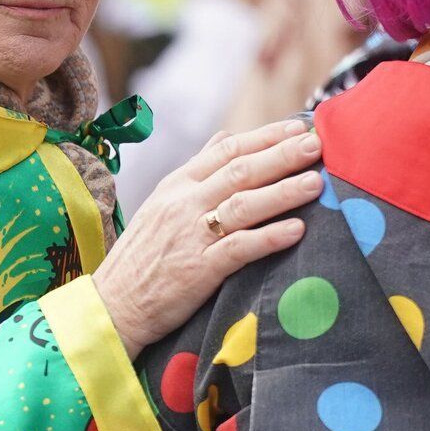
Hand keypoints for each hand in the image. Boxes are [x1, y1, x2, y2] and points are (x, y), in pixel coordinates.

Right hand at [93, 120, 322, 357]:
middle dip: (282, 155)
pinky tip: (296, 231)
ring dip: (283, 192)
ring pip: (244, 205)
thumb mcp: (161, 203)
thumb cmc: (142, 255)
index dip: (264, 137)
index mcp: (177, 184)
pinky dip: (269, 238)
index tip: (297, 127)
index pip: (226, 150)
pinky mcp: (198, 271)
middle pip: (240, 171)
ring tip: (316, 182)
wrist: (113, 303)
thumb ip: (196, 170)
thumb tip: (225, 137)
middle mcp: (184, 204)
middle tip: (316, 144)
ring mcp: (191, 236)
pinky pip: (239, 249)